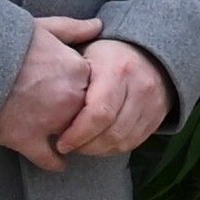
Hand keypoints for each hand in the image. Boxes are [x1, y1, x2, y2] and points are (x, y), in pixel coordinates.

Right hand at [0, 17, 100, 165]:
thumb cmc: (3, 41)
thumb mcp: (42, 28)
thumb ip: (73, 28)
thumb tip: (98, 25)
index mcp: (77, 71)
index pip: (98, 87)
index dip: (90, 90)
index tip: (83, 92)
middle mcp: (70, 99)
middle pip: (88, 113)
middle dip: (85, 117)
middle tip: (79, 119)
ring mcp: (50, 121)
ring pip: (74, 137)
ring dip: (73, 140)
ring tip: (71, 141)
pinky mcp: (26, 139)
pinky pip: (48, 158)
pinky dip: (54, 162)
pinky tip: (57, 163)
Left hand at [63, 37, 173, 160]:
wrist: (148, 53)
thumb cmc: (105, 55)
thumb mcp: (84, 49)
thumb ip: (66, 68)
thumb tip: (41, 95)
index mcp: (118, 69)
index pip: (99, 113)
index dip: (78, 134)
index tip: (60, 142)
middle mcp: (140, 87)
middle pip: (112, 132)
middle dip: (85, 146)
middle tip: (66, 146)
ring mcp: (152, 104)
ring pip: (123, 141)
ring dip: (98, 150)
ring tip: (79, 146)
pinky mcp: (157, 117)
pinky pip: (134, 142)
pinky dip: (112, 148)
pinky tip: (97, 144)